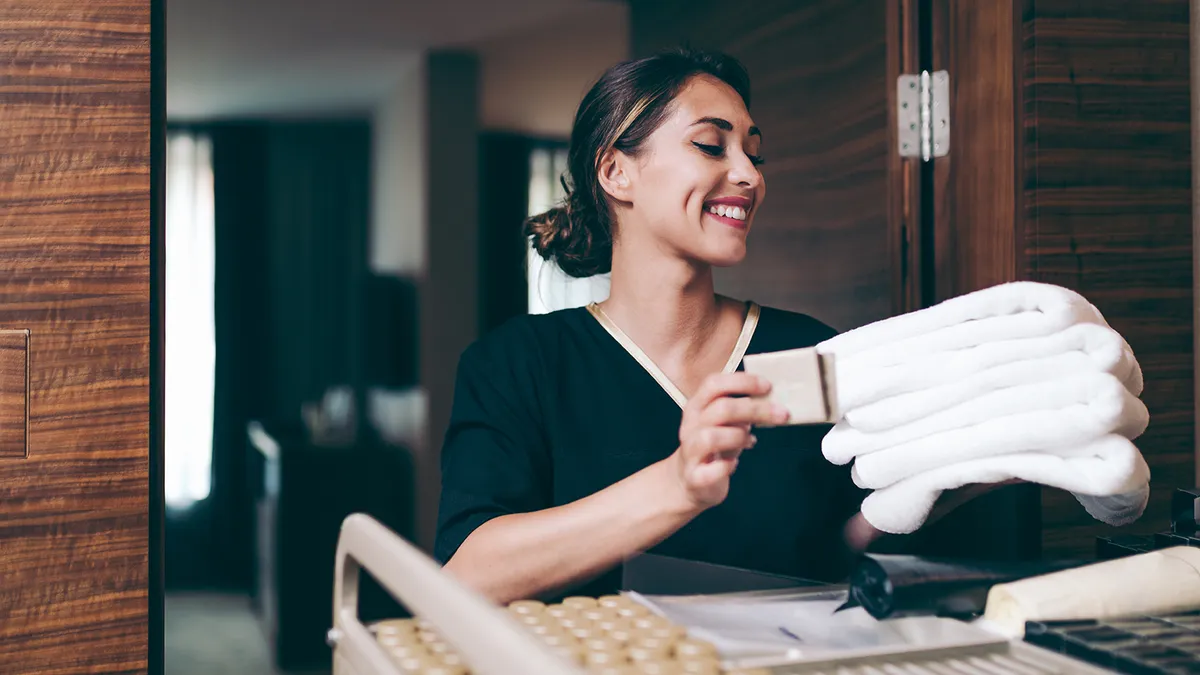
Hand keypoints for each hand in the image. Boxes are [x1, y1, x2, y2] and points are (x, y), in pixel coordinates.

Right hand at [671, 372, 789, 508]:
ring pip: (711, 437)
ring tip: (750, 440)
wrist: (689, 480)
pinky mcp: (694, 477)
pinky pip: (709, 472)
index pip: (714, 384)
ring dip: (739, 436)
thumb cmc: (714, 446)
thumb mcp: (725, 422)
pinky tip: (734, 464)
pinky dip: (726, 467)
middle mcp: (690, 426)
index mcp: (697, 406)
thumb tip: (774, 400)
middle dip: (756, 409)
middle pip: (721, 409)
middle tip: (782, 414)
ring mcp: (690, 451)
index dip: (742, 382)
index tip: (768, 386)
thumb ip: (743, 409)